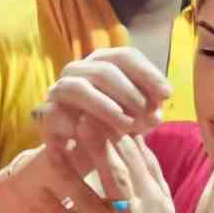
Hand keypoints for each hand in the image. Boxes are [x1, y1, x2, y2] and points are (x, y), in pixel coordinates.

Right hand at [33, 48, 171, 172]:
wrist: (83, 156)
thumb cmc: (116, 129)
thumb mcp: (139, 116)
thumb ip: (150, 107)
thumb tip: (157, 107)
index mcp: (102, 63)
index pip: (126, 56)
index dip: (148, 73)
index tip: (167, 94)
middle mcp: (78, 70)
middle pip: (105, 69)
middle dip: (131, 92)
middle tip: (149, 117)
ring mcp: (59, 89)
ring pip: (81, 87)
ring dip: (108, 106)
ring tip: (130, 125)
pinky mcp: (46, 112)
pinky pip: (60, 112)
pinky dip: (80, 124)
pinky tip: (103, 133)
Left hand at [39, 121, 177, 212]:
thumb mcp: (163, 202)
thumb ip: (150, 170)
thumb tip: (137, 135)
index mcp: (151, 198)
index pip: (135, 162)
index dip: (118, 136)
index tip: (102, 113)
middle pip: (114, 176)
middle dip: (98, 147)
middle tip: (81, 119)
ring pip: (86, 198)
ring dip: (68, 172)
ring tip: (52, 149)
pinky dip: (55, 208)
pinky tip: (41, 190)